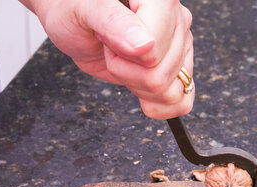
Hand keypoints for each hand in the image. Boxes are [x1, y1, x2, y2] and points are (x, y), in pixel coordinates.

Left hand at [21, 0, 193, 118]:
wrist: (74, 21)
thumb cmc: (74, 8)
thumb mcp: (84, 9)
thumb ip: (114, 22)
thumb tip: (146, 45)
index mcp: (160, 0)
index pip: (155, 49)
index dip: (124, 55)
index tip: (106, 37)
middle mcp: (177, 21)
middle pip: (161, 75)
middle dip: (126, 71)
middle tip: (111, 48)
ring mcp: (180, 47)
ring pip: (171, 92)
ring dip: (138, 86)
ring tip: (124, 60)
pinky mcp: (178, 68)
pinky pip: (182, 101)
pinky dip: (159, 106)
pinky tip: (142, 92)